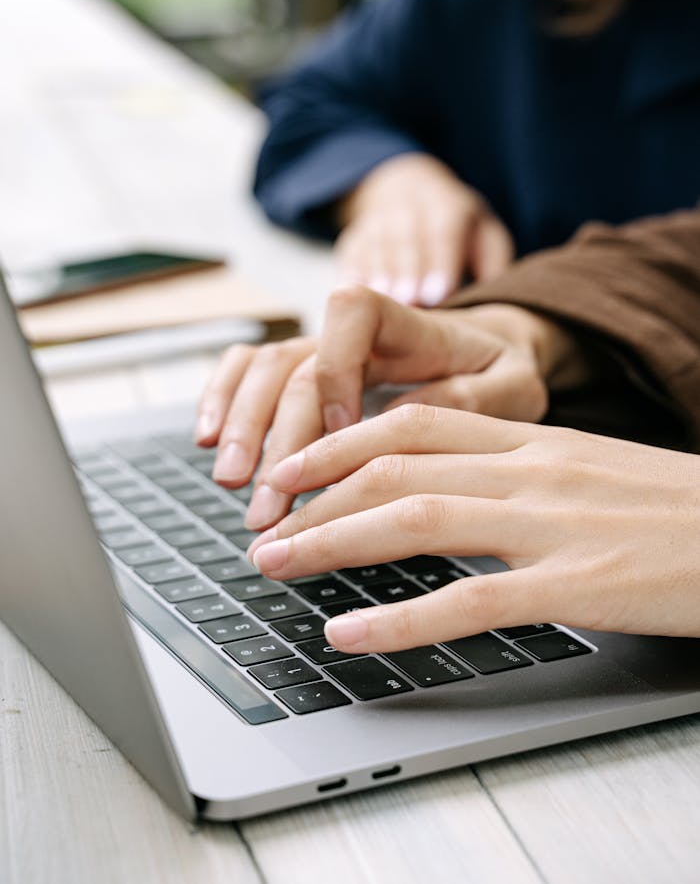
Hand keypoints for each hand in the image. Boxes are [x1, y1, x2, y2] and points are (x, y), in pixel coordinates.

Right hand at [196, 288, 588, 529]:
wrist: (486, 356)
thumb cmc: (500, 374)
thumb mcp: (513, 385)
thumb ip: (471, 397)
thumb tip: (406, 417)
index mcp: (407, 321)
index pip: (352, 312)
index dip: (337, 370)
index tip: (342, 432)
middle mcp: (354, 332)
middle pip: (298, 364)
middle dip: (276, 436)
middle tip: (268, 506)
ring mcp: (323, 350)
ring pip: (264, 370)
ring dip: (241, 426)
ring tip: (231, 484)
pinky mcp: (306, 372)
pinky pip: (249, 369)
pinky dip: (222, 398)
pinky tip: (204, 439)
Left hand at [248, 406, 699, 649]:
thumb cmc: (677, 510)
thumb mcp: (592, 467)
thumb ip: (520, 470)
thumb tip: (450, 482)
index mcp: (536, 438)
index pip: (415, 421)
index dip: (340, 439)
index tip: (291, 464)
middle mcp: (533, 468)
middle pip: (398, 463)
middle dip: (315, 491)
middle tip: (261, 520)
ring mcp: (553, 523)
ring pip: (417, 517)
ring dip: (334, 540)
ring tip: (276, 562)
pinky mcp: (578, 583)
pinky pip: (471, 600)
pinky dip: (400, 619)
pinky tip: (352, 634)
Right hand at [335, 153, 514, 305]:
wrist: (408, 190)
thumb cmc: (459, 231)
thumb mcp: (485, 237)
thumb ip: (491, 267)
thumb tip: (495, 306)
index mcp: (448, 205)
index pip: (444, 230)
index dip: (441, 261)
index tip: (439, 295)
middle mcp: (410, 205)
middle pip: (406, 236)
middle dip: (407, 269)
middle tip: (409, 302)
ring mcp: (377, 219)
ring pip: (375, 243)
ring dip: (377, 274)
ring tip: (381, 306)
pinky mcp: (354, 237)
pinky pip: (350, 255)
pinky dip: (351, 278)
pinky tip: (354, 303)